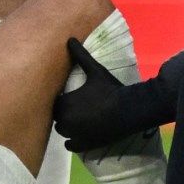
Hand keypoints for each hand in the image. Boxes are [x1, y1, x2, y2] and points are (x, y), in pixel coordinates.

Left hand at [54, 37, 132, 151]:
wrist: (130, 110)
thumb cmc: (110, 89)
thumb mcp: (95, 70)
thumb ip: (80, 55)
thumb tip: (69, 38)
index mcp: (65, 104)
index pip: (54, 103)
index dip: (61, 100)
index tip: (71, 96)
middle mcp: (66, 122)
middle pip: (57, 117)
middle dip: (64, 112)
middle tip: (76, 106)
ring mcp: (75, 135)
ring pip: (62, 131)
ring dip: (67, 126)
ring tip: (79, 118)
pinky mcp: (85, 145)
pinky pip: (70, 145)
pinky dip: (72, 141)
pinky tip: (80, 132)